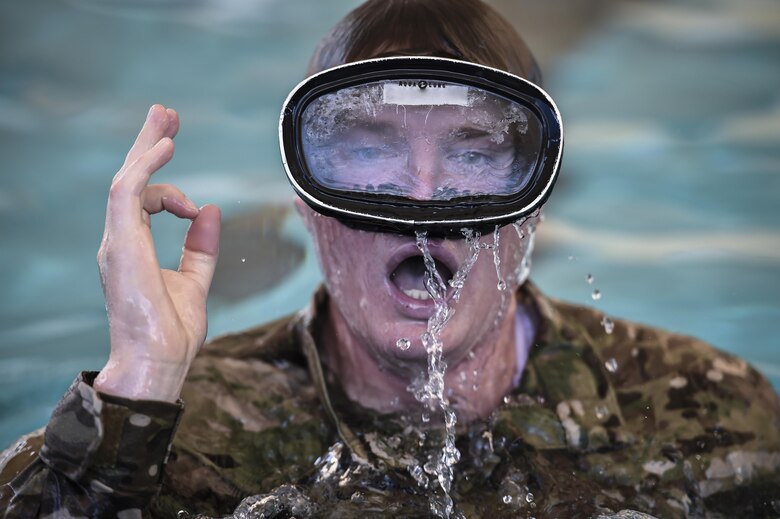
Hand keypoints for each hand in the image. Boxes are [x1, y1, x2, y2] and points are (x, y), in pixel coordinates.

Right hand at [94, 105, 220, 401]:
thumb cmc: (171, 332)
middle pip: (132, 180)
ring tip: (166, 117)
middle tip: (165, 114)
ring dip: (147, 146)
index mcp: (134, 247)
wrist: (158, 363)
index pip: (143, 199)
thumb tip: (210, 210)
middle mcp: (121, 240)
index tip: (193, 204)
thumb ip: (200, 247)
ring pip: (127, 180)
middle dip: (149, 144)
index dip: (167, 186)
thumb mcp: (195, 282)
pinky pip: (128, 193)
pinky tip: (165, 146)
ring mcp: (117, 241)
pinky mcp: (120, 245)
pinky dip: (146, 167)